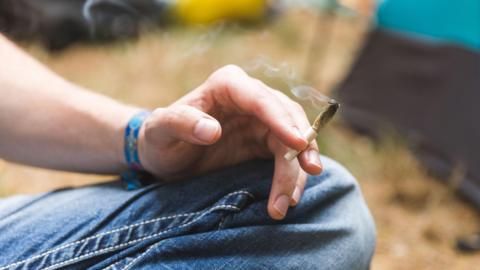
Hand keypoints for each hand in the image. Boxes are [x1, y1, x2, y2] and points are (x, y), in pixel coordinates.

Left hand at [138, 65, 322, 219]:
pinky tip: (290, 197)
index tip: (297, 143)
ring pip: (293, 139)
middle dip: (299, 147)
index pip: (260, 98)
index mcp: (227, 84)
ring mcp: (261, 119)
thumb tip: (213, 130)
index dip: (281, 120)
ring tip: (290, 202)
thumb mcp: (160, 131)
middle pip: (286, 118)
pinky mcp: (265, 141)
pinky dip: (291, 177)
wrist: (165, 156)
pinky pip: (288, 156)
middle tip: (308, 174)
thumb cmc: (160, 139)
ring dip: (296, 170)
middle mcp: (250, 97)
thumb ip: (180, 123)